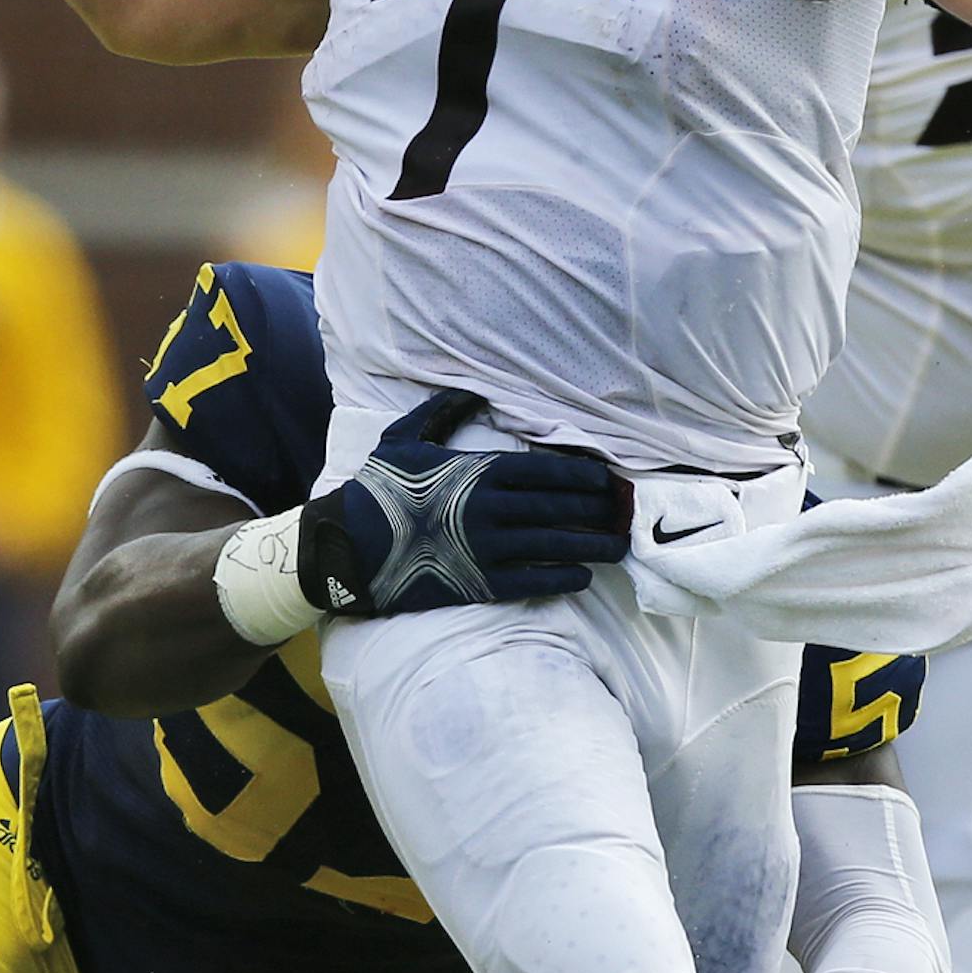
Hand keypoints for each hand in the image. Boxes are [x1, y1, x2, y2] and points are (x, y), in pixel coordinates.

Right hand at [299, 391, 631, 617]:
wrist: (347, 545)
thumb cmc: (377, 488)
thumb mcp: (404, 437)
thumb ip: (443, 410)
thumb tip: (476, 389)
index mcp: (479, 471)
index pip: (549, 471)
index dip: (585, 476)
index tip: (608, 480)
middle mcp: (490, 509)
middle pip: (560, 508)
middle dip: (598, 511)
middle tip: (625, 514)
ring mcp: (487, 548)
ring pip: (555, 545)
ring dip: (592, 547)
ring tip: (617, 548)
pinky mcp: (479, 583)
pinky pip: (533, 581)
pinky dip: (562, 578)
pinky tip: (582, 576)